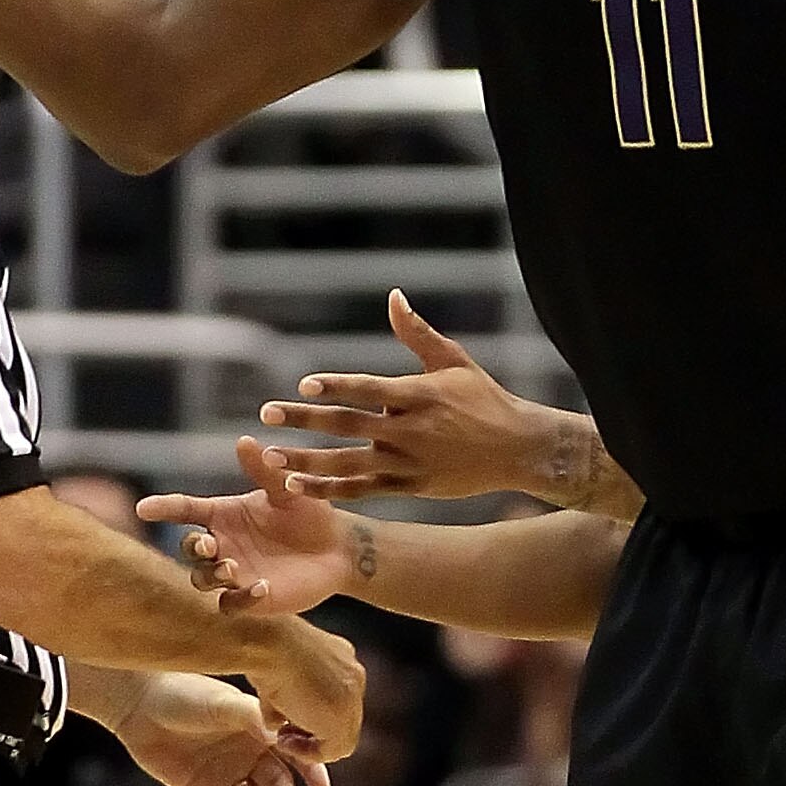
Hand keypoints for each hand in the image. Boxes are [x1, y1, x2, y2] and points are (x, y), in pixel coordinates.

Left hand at [114, 672, 331, 785]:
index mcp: (259, 730)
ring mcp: (224, 774)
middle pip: (274, 783)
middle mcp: (246, 753)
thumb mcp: (222, 703)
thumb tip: (280, 733)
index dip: (310, 770)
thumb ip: (251, 717)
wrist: (139, 702)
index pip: (292, 753)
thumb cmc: (184, 692)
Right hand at [138, 437, 356, 614]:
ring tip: (232, 568)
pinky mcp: (250, 599)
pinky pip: (230, 605)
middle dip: (193, 547)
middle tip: (210, 544)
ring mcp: (234, 573)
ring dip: (211, 574)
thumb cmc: (310, 513)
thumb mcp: (288, 490)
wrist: (337, 548)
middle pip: (189, 548)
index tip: (144, 507)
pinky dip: (240, 598)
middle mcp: (223, 544)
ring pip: (202, 579)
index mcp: (224, 514)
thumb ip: (265, 471)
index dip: (164, 507)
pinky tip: (261, 588)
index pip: (185, 509)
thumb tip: (243, 440)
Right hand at [246, 618, 364, 761]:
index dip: (312, 715)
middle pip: (343, 717)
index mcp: (341, 656)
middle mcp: (353, 673)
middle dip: (314, 731)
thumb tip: (277, 724)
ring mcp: (352, 694)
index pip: (336, 697)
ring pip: (342, 735)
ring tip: (284, 741)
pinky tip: (286, 742)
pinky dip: (309, 752)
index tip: (288, 723)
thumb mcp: (277, 673)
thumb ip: (284, 700)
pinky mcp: (344, 715)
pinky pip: (334, 748)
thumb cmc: (264, 647)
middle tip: (286, 737)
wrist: (269, 642)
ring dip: (311, 745)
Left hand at [259, 290, 550, 501]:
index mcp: (420, 395)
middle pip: (349, 425)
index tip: (304, 383)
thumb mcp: (454, 361)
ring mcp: (409, 462)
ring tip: (272, 456)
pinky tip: (298, 485)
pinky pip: (362, 490)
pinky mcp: (410, 486)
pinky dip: (330, 488)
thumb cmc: (484, 398)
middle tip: (267, 413)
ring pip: (348, 464)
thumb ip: (417, 332)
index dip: (338, 386)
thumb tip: (393, 296)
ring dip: (308, 461)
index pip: (370, 390)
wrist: (518, 449)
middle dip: (305, 420)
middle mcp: (411, 431)